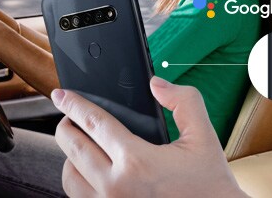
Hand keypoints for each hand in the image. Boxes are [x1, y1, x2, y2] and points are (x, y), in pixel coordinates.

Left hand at [52, 77, 245, 197]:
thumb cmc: (209, 183)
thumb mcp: (203, 135)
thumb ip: (183, 101)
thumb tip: (156, 84)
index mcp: (137, 161)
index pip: (94, 124)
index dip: (74, 104)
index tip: (62, 94)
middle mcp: (116, 187)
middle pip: (73, 148)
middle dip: (66, 125)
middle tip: (68, 114)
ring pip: (69, 177)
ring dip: (69, 156)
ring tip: (81, 142)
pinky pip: (79, 197)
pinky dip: (77, 180)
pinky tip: (90, 170)